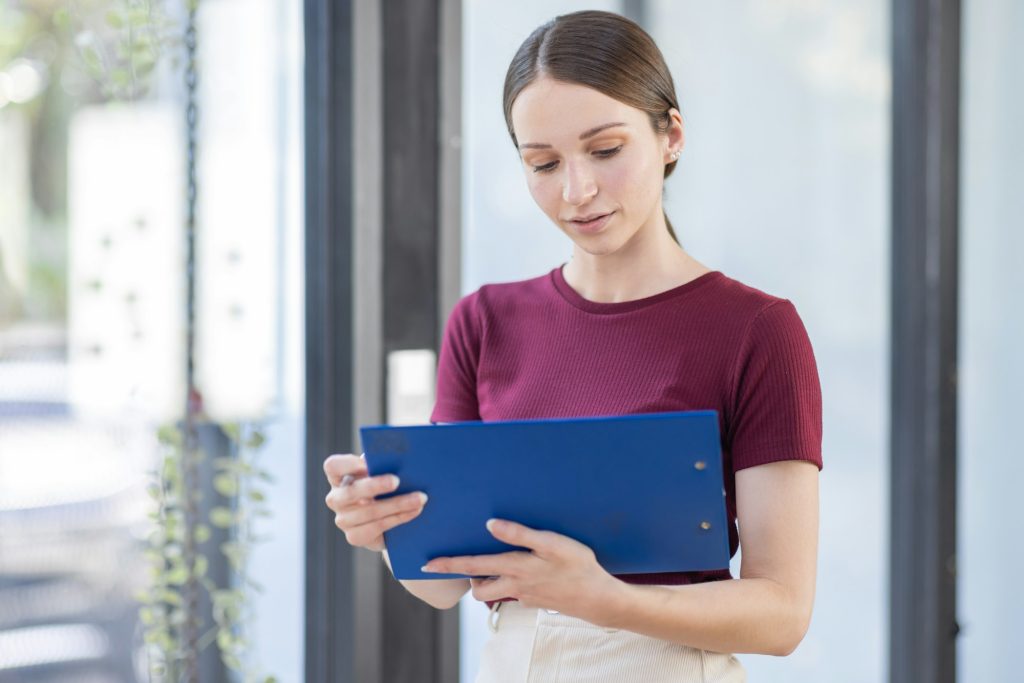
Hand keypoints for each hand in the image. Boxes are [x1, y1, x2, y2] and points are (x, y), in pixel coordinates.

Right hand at [323, 453, 427, 551]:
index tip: (369, 463)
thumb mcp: (382, 473)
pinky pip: (378, 527)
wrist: (387, 520)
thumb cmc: (384, 488)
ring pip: (369, 511)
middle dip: (375, 485)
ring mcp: (342, 519)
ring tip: (420, 498)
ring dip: (398, 504)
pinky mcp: (354, 536)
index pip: (333, 466)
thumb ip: (383, 465)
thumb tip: (397, 458)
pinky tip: (414, 511)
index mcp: (339, 477)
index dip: (348, 464)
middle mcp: (336, 498)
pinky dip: (399, 518)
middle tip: (397, 481)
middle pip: (351, 491)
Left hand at [421, 519, 621, 623]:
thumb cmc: (577, 566)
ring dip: (489, 579)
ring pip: (495, 591)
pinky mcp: (536, 601)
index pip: (473, 566)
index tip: (427, 565)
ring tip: (495, 561)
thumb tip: (491, 524)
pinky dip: (511, 582)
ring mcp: (524, 596)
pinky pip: (514, 592)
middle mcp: (514, 585)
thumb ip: (520, 534)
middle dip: (466, 576)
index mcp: (515, 567)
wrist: (598, 598)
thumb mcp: (551, 543)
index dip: (449, 564)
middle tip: (462, 561)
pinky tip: (525, 569)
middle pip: (478, 586)